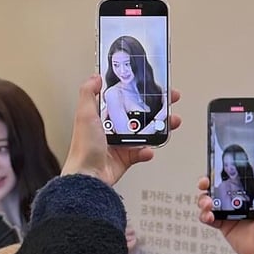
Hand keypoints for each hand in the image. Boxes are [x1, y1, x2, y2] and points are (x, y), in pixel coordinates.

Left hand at [62, 74, 180, 185]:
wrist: (87, 177)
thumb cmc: (83, 148)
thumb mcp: (84, 114)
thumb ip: (88, 93)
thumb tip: (95, 76)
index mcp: (101, 116)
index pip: (122, 98)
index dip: (137, 91)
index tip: (150, 85)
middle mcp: (111, 129)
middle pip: (138, 114)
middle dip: (156, 108)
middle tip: (169, 102)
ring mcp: (119, 144)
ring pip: (144, 133)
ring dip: (159, 128)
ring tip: (170, 123)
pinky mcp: (125, 159)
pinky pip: (141, 153)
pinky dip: (147, 151)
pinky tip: (148, 149)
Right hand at [196, 156, 253, 253]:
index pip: (237, 173)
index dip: (227, 168)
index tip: (219, 165)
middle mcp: (243, 199)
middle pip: (220, 185)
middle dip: (209, 181)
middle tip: (207, 183)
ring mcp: (233, 212)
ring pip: (211, 200)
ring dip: (204, 198)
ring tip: (208, 203)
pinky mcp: (226, 225)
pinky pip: (209, 218)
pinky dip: (204, 215)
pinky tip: (210, 215)